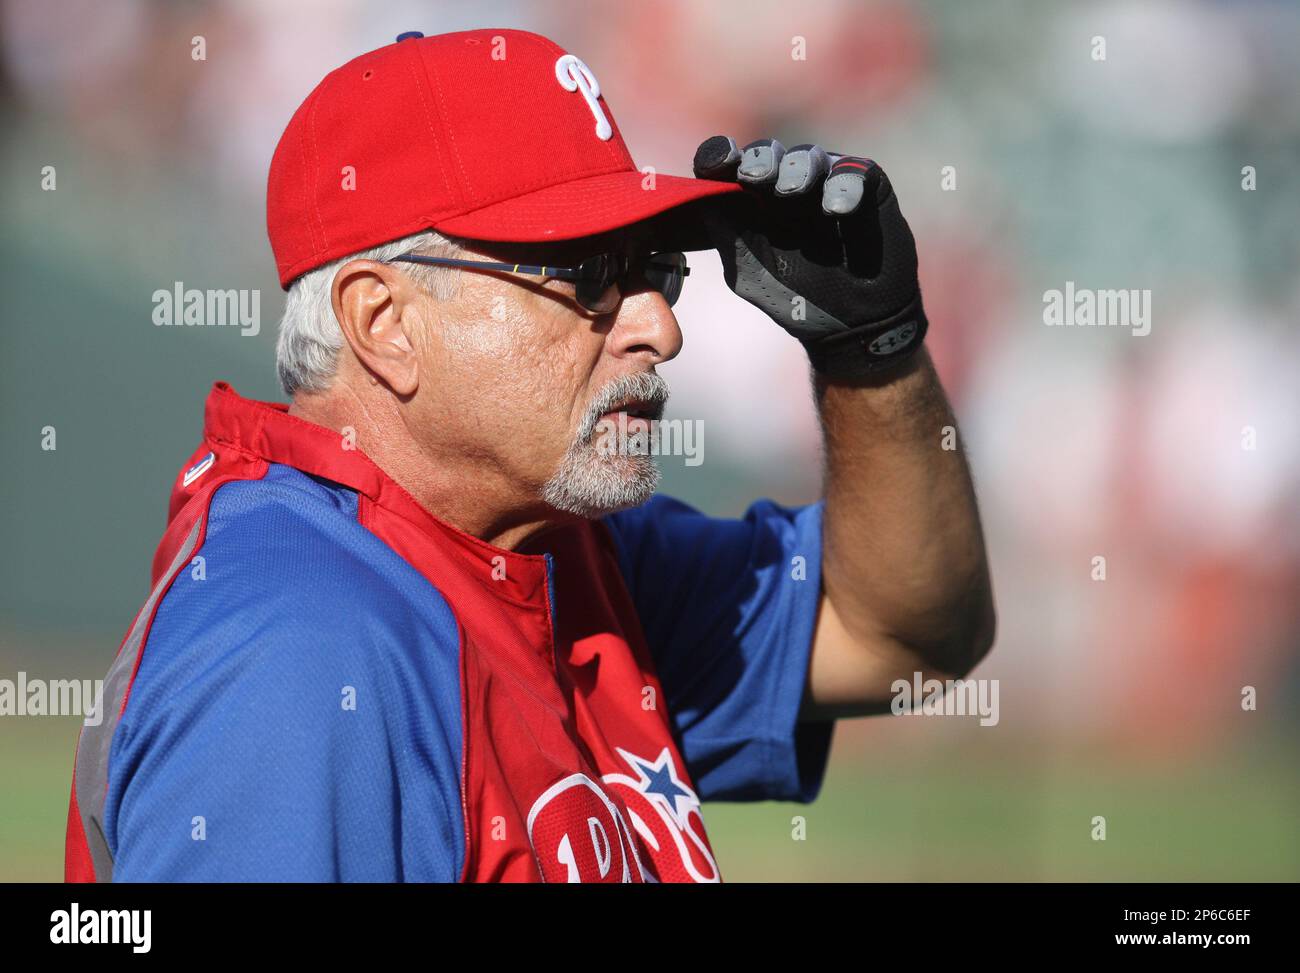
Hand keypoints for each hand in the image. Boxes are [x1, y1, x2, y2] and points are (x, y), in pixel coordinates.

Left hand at [692, 136, 927, 379]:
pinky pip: (854, 172)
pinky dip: (844, 185)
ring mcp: (827, 184)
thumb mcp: (752, 274)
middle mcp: (787, 186)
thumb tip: (704, 200)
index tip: (717, 162)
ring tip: (795, 193)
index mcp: (753, 205)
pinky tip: (836, 209)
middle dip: (759, 160)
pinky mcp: (867, 188)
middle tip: (755, 177)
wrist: (854, 326)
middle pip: (767, 153)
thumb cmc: (798, 301)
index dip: (720, 157)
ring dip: (798, 169)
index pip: (730, 168)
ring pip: (808, 156)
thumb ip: (728, 238)